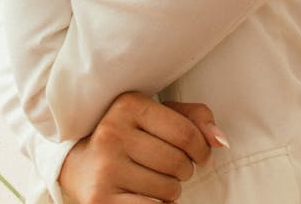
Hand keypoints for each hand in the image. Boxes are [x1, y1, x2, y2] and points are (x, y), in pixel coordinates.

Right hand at [58, 90, 227, 202]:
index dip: (202, 149)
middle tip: (172, 169)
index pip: (185, 133)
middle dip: (184, 171)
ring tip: (154, 180)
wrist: (79, 165)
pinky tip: (145, 195)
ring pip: (167, 190)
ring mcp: (105, 167)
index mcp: (128, 104)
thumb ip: (193, 119)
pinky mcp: (100, 199)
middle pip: (178, 163)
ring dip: (170, 191)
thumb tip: (221, 141)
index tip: (200, 155)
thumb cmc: (129, 137)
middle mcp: (113, 132)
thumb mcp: (157, 116)